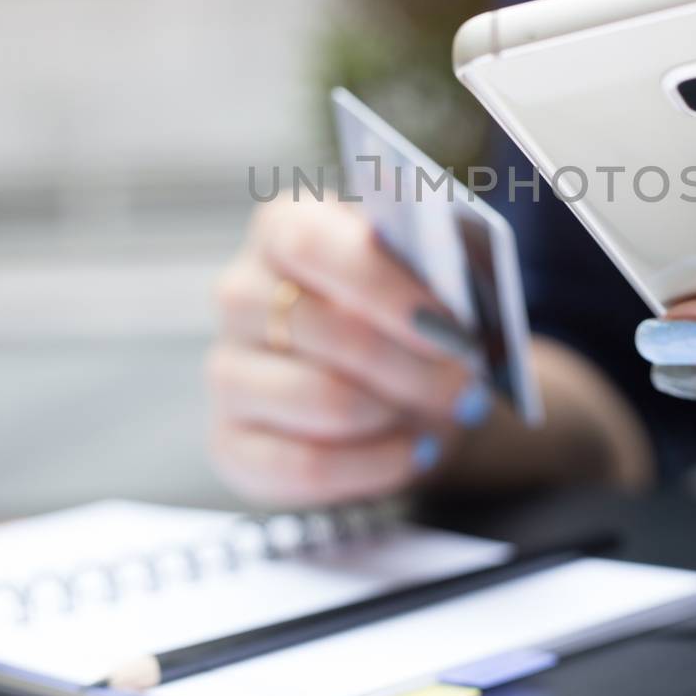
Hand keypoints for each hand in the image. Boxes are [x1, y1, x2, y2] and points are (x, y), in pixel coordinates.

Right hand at [207, 198, 492, 506]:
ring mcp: (227, 373)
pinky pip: (307, 467)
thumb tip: (468, 290)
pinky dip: (378, 465)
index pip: (307, 244)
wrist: (400, 382)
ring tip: (446, 415)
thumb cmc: (415, 314)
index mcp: (283, 228)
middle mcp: (240, 295)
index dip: (380, 286)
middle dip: (412, 364)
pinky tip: (415, 452)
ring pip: (322, 401)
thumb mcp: (435, 274)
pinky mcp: (232, 445)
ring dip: (400, 413)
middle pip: (320, 330)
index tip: (447, 324)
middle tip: (468, 383)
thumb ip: (441, 267)